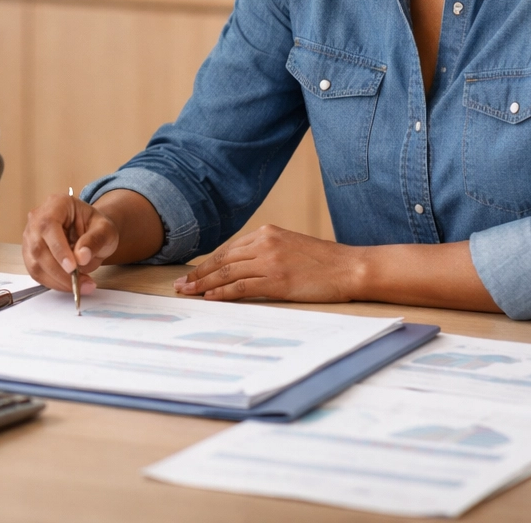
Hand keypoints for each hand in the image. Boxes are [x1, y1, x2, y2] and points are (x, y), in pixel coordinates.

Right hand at [22, 193, 118, 295]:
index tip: (72, 267)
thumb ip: (95, 240)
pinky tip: (70, 285)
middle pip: (38, 248)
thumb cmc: (96, 227)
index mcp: (56, 204)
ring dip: (57, 280)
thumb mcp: (105, 230)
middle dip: (59, 271)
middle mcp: (38, 218)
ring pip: (35, 264)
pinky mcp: (30, 254)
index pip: (48, 226)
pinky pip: (37, 273)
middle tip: (81, 282)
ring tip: (80, 285)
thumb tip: (81, 257)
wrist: (91, 233)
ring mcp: (31, 236)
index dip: (58, 249)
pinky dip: (53, 283)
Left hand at [174, 225, 360, 302]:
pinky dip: (222, 293)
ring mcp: (270, 261)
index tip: (192, 273)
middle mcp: (264, 243)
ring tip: (187, 293)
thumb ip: (266, 251)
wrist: (350, 268)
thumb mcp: (290, 246)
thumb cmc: (323, 262)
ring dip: (203, 284)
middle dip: (198, 273)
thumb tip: (240, 267)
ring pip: (227, 273)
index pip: (228, 249)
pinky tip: (210, 298)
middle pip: (222, 260)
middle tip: (180, 285)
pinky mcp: (276, 280)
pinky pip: (241, 287)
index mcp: (266, 232)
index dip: (207, 263)